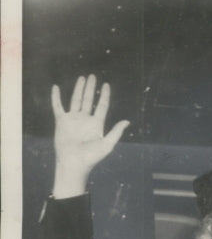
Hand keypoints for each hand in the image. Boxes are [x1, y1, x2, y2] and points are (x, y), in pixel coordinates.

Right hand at [50, 74, 129, 197]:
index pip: (102, 106)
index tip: (106, 85)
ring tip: (82, 78)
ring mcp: (73, 119)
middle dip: (91, 88)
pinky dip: (56, 97)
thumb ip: (116, 132)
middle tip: (93, 76)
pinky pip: (58, 106)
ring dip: (79, 89)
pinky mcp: (61, 121)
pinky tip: (56, 87)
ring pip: (76, 100)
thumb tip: (127, 121)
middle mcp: (85, 119)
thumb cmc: (91, 156)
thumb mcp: (107, 144)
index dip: (105, 95)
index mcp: (97, 124)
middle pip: (89, 100)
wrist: (74, 162)